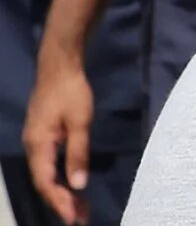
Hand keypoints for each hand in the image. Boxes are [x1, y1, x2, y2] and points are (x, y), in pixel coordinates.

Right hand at [22, 54, 93, 225]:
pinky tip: (72, 184)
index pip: (46, 182)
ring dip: (61, 191)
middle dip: (61, 201)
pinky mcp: (43, 136)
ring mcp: (36, 141)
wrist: (59, 66)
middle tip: (81, 217)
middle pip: (44, 182)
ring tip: (79, 208)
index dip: (59, 201)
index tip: (72, 217)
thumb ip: (78, 154)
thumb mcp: (80, 122)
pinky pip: (48, 164)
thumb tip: (78, 185)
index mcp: (38, 145)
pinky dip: (60, 177)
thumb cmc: (71, 92)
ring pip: (45, 174)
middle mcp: (32, 147)